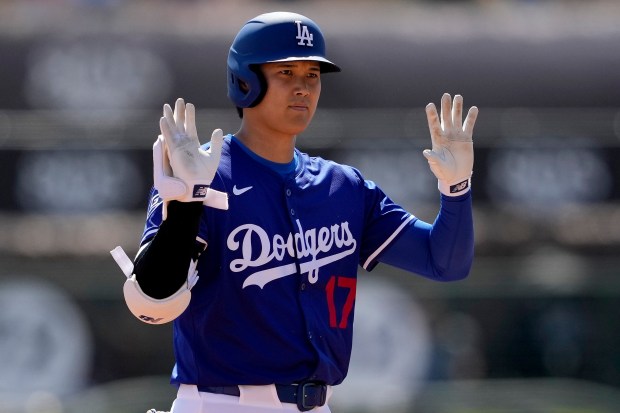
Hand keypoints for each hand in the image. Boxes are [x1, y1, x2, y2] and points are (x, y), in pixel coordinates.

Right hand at [153, 98, 227, 218]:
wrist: (198, 184)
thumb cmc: (205, 174)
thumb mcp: (214, 155)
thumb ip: (215, 143)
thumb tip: (218, 130)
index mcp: (192, 144)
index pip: (190, 126)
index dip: (189, 116)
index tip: (189, 105)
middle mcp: (184, 144)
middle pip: (180, 125)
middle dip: (179, 113)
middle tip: (179, 100)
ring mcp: (178, 147)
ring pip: (173, 128)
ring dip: (170, 117)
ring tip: (168, 105)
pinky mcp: (174, 151)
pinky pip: (169, 137)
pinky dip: (166, 128)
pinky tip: (163, 119)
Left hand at [423, 93, 477, 195]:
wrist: (456, 176)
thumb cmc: (444, 172)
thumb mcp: (437, 166)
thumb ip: (433, 159)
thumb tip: (426, 152)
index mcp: (437, 140)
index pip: (434, 125)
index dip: (432, 115)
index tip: (429, 105)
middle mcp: (446, 135)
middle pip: (445, 118)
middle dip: (445, 107)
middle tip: (445, 95)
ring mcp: (456, 135)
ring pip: (457, 118)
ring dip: (457, 108)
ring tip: (458, 96)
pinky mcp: (466, 138)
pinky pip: (469, 125)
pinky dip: (471, 117)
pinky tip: (474, 108)